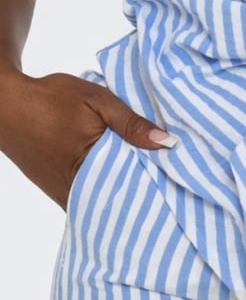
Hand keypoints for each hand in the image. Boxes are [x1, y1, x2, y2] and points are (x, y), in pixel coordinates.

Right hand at [0, 69, 176, 210]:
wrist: (4, 104)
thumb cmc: (50, 100)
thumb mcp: (97, 101)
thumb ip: (131, 123)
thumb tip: (167, 143)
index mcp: (85, 171)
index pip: (128, 191)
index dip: (152, 187)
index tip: (175, 183)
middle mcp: (71, 191)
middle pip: (116, 200)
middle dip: (139, 191)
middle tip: (167, 183)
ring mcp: (60, 192)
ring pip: (101, 199)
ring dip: (121, 188)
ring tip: (150, 178)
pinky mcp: (54, 188)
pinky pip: (86, 194)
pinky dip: (103, 186)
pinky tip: (120, 173)